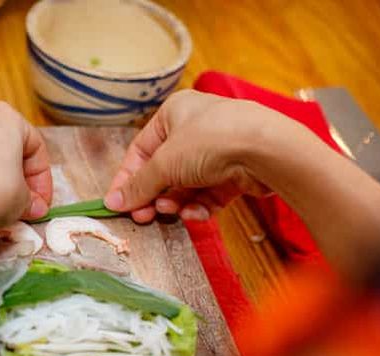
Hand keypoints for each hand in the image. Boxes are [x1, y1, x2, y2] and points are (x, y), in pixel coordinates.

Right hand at [104, 90, 305, 222]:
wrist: (267, 150)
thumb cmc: (212, 141)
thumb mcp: (165, 163)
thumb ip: (138, 185)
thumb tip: (113, 202)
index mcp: (174, 113)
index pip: (140, 150)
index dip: (127, 179)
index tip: (118, 205)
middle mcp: (195, 128)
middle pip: (163, 170)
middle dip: (154, 195)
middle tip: (144, 217)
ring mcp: (217, 150)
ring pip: (186, 184)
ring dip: (176, 202)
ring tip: (171, 212)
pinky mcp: (235, 171)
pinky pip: (209, 193)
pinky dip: (200, 206)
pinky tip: (196, 214)